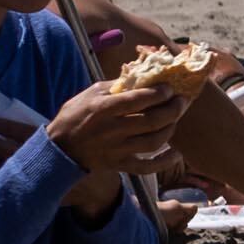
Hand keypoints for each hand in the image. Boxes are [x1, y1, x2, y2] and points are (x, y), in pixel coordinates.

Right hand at [46, 75, 179, 181]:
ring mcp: (117, 150)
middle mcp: (113, 130)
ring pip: (153, 142)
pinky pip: (147, 167)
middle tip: (183, 100)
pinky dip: (164, 162)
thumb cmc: (75, 115)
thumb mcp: (90, 93)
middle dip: (173, 109)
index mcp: (104, 109)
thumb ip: (116, 85)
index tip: (170, 88)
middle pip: (152, 120)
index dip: (159, 93)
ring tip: (176, 118)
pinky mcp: (120, 165)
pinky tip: (177, 154)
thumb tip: (142, 76)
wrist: (60, 148)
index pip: (138, 99)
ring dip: (170, 129)